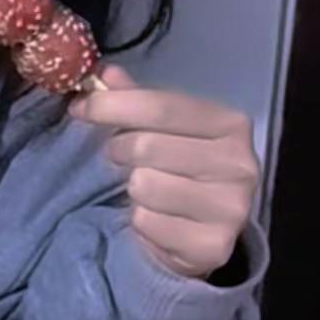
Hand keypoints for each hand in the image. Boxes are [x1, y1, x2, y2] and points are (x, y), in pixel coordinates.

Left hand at [70, 66, 259, 279]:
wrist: (203, 234)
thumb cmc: (179, 172)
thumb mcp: (164, 130)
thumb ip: (137, 100)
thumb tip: (104, 74)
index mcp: (231, 124)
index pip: (162, 106)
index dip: (113, 105)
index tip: (80, 107)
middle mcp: (239, 163)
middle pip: (147, 145)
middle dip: (120, 150)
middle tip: (120, 157)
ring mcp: (231, 208)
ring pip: (144, 185)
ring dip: (132, 189)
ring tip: (144, 190)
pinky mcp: (213, 245)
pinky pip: (148, 222)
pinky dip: (141, 221)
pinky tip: (157, 219)